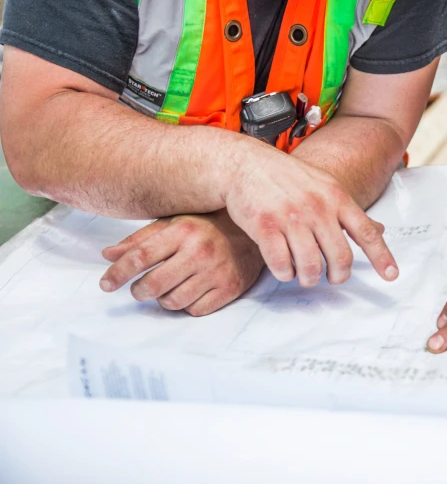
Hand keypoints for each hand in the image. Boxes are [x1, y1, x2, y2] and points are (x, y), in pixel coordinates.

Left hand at [99, 210, 264, 315]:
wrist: (254, 232)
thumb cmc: (208, 227)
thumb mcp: (174, 223)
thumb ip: (140, 239)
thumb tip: (108, 255)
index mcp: (183, 231)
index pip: (140, 257)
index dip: (117, 274)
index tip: (105, 285)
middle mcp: (200, 251)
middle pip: (153, 285)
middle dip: (139, 291)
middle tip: (139, 289)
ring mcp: (217, 272)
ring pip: (173, 302)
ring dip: (164, 299)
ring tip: (168, 288)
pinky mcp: (230, 289)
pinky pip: (195, 310)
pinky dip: (187, 306)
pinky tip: (190, 292)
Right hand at [224, 143, 397, 286]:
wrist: (245, 164)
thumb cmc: (288, 178)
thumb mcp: (326, 186)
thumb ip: (350, 212)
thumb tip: (380, 231)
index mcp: (336, 197)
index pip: (366, 232)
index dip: (381, 257)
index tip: (392, 276)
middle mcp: (317, 207)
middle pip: (340, 257)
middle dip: (338, 276)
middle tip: (333, 278)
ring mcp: (291, 217)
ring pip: (311, 267)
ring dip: (309, 278)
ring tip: (305, 275)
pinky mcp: (265, 226)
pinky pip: (281, 265)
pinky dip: (284, 273)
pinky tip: (284, 268)